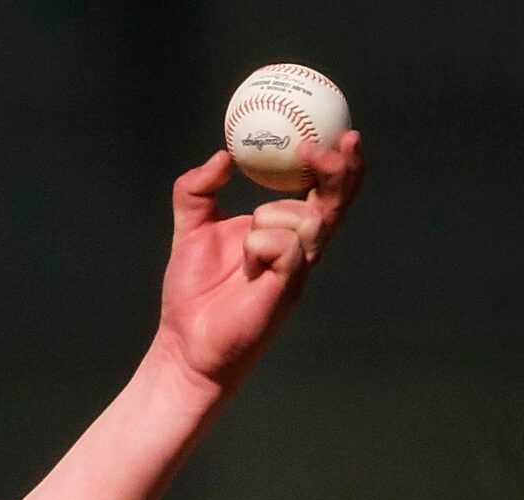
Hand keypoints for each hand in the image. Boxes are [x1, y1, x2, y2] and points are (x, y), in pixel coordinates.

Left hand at [152, 131, 363, 393]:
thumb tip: (221, 157)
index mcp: (284, 231)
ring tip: (246, 245)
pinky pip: (288, 247)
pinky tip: (247, 262)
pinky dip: (262, 242)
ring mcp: (298, 270)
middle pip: (338, 201)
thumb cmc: (192, 293)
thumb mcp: (188, 230)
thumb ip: (197, 191)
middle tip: (325, 147)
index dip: (336, 162)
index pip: (322, 191)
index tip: (334, 130)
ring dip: (273, 216)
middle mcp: (299, 249)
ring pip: (309, 220)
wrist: (183, 344)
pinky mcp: (289, 288)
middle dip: (340, 170)